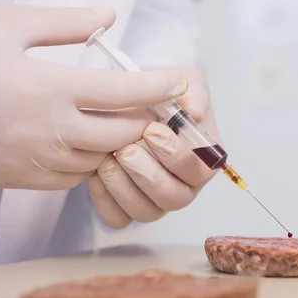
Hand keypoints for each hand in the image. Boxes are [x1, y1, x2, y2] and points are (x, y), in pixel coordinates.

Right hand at [0, 3, 186, 188]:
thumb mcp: (5, 23)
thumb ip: (64, 22)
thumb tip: (108, 18)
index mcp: (49, 88)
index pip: (123, 92)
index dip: (158, 86)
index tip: (179, 80)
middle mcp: (50, 131)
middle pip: (123, 134)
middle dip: (144, 119)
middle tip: (149, 103)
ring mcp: (36, 161)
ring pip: (102, 159)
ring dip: (117, 141)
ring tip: (116, 118)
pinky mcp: (23, 180)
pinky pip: (75, 178)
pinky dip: (88, 160)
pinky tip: (81, 139)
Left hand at [88, 67, 220, 227]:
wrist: (133, 101)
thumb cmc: (163, 94)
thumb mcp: (183, 80)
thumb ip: (192, 91)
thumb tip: (194, 111)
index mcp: (203, 158)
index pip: (200, 171)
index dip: (177, 155)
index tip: (152, 131)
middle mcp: (183, 184)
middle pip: (175, 198)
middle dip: (150, 176)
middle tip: (126, 151)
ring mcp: (156, 198)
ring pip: (147, 212)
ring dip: (125, 189)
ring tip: (106, 161)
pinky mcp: (128, 205)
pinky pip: (119, 218)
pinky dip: (106, 201)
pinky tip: (95, 176)